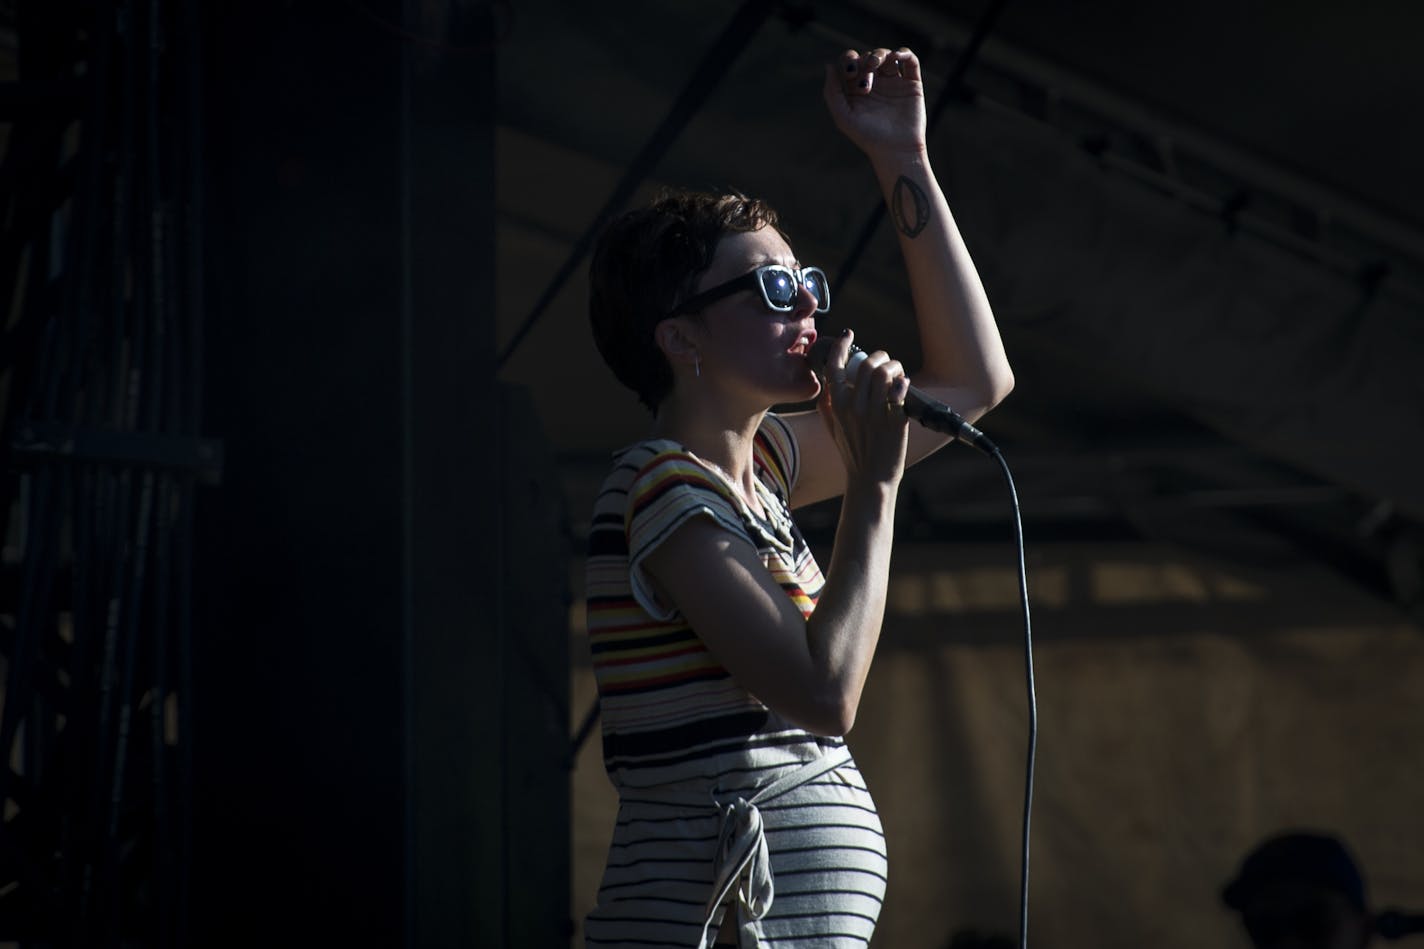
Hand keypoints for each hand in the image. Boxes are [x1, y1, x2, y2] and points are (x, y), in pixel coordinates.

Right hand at [816, 330, 911, 488]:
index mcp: (836, 405)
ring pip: (884, 373)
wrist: (870, 479)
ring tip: (897, 372)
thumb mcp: (832, 430)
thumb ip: (826, 407)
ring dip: (894, 366)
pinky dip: (903, 382)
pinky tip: (903, 384)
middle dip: (879, 357)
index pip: (835, 367)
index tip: (849, 335)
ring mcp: (874, 413)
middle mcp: (854, 407)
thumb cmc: (852, 454)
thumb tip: (826, 387)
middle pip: (866, 365)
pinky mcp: (894, 421)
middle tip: (885, 361)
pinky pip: (899, 390)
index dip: (842, 346)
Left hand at [822, 47, 926, 159]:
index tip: (849, 74)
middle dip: (864, 62)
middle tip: (865, 82)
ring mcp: (894, 83)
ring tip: (875, 65)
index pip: (850, 63)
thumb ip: (832, 92)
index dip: (848, 61)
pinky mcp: (912, 84)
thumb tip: (828, 65)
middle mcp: (875, 83)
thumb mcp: (842, 116)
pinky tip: (896, 56)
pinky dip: (904, 53)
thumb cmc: (867, 137)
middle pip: (867, 57)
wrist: (896, 150)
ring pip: (887, 55)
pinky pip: (910, 61)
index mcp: (856, 89)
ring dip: (879, 54)